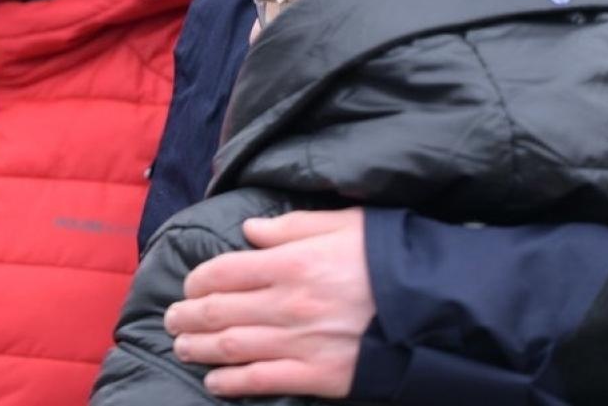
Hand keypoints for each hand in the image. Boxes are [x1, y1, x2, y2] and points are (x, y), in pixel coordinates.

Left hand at [164, 208, 373, 398]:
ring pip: (232, 348)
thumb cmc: (388, 258)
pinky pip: (263, 381)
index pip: (224, 272)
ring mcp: (300, 343)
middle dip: (188, 316)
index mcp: (292, 262)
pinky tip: (215, 382)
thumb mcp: (343, 224)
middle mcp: (288, 303)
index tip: (189, 286)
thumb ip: (292, 226)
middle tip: (173, 318)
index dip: (198, 281)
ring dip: (199, 348)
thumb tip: (250, 231)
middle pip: (220, 312)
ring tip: (182, 347)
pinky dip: (232, 383)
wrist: (434, 306)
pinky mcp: (318, 376)